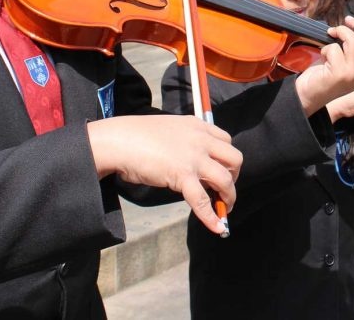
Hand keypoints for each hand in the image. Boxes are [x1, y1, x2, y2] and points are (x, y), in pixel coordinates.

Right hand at [87, 115, 241, 234]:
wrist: (119, 141)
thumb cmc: (136, 136)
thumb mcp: (169, 131)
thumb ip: (184, 142)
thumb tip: (191, 165)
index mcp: (197, 126)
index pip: (226, 140)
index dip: (227, 158)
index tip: (222, 170)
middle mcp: (200, 139)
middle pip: (234, 158)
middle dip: (234, 176)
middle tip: (224, 189)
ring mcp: (193, 157)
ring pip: (225, 180)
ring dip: (230, 197)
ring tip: (225, 208)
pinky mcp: (182, 175)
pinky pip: (202, 200)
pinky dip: (212, 217)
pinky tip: (218, 227)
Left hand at [295, 16, 353, 114]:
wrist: (309, 95)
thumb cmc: (327, 75)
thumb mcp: (349, 64)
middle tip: (346, 22)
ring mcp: (353, 75)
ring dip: (340, 32)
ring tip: (332, 34)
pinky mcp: (339, 74)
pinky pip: (335, 48)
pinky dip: (326, 47)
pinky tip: (324, 55)